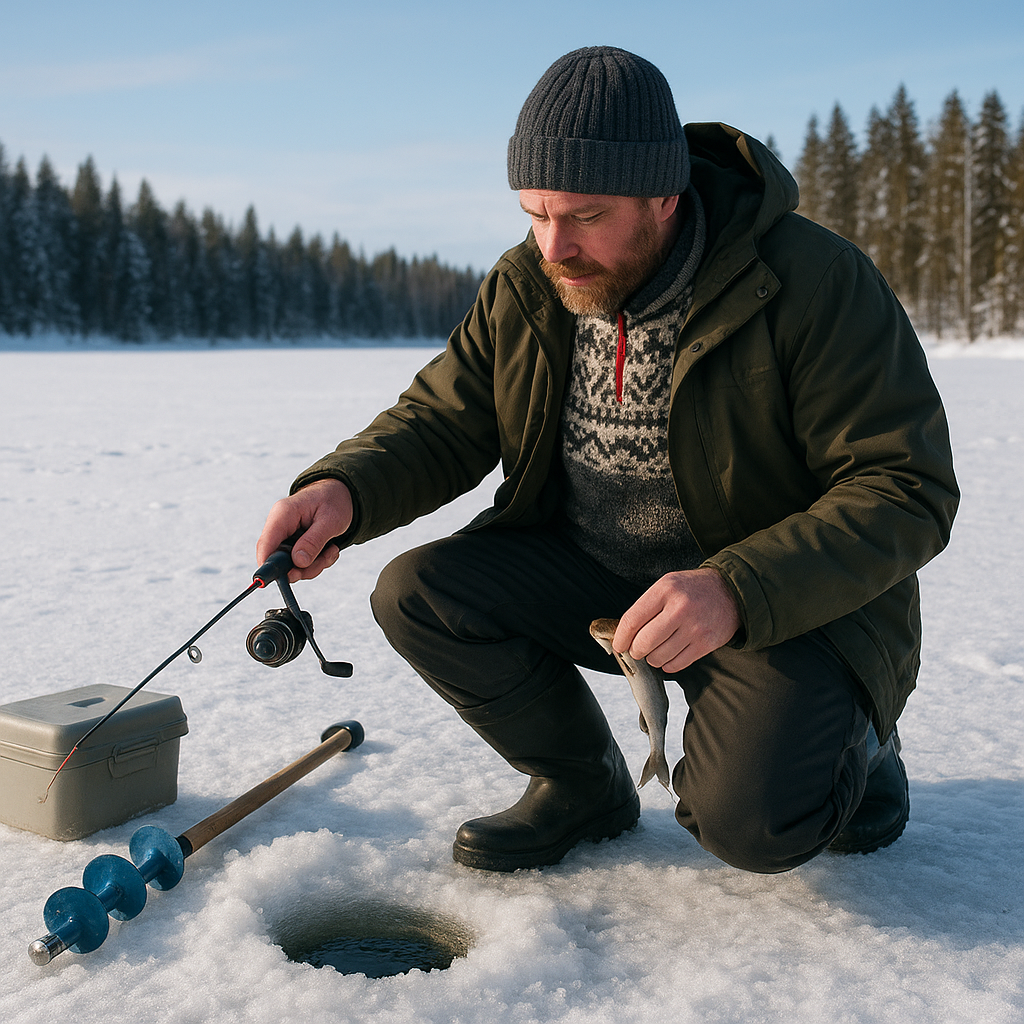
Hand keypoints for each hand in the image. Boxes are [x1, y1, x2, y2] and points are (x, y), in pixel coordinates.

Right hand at [256, 478, 353, 582]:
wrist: (341, 494)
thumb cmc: (334, 501)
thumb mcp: (330, 521)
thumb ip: (313, 542)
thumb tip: (298, 562)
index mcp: (283, 514)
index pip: (266, 544)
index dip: (268, 565)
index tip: (281, 580)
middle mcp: (280, 526)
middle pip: (279, 560)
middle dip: (303, 567)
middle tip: (325, 559)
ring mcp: (286, 536)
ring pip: (291, 565)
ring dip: (315, 565)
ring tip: (332, 550)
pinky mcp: (293, 544)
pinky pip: (301, 563)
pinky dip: (317, 561)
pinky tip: (330, 549)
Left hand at [613, 567, 740, 674]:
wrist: (731, 591)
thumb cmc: (692, 590)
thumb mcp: (667, 585)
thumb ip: (646, 606)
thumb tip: (623, 635)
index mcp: (665, 590)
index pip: (632, 619)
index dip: (621, 637)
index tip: (618, 645)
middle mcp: (680, 608)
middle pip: (643, 643)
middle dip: (636, 650)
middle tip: (638, 649)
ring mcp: (695, 627)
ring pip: (658, 657)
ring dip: (652, 658)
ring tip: (657, 648)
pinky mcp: (706, 643)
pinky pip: (676, 665)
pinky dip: (667, 664)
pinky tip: (670, 654)